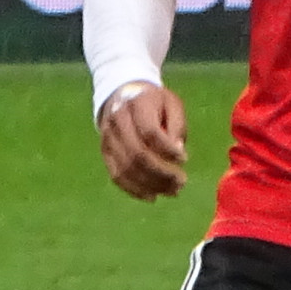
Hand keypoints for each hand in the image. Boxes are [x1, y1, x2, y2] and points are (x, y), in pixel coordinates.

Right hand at [98, 83, 187, 199]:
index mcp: (138, 103)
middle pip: (137, 154)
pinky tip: (151, 196)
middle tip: (180, 184)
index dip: (168, 150)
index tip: (184, 159)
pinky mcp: (105, 152)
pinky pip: (116, 176)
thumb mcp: (172, 104)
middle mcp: (118, 120)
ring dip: (150, 185)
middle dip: (161, 174)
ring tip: (171, 191)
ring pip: (126, 168)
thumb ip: (177, 127)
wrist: (121, 93)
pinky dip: (134, 190)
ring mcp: (108, 137)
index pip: (150, 132)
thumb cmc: (154, 102)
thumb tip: (178, 155)